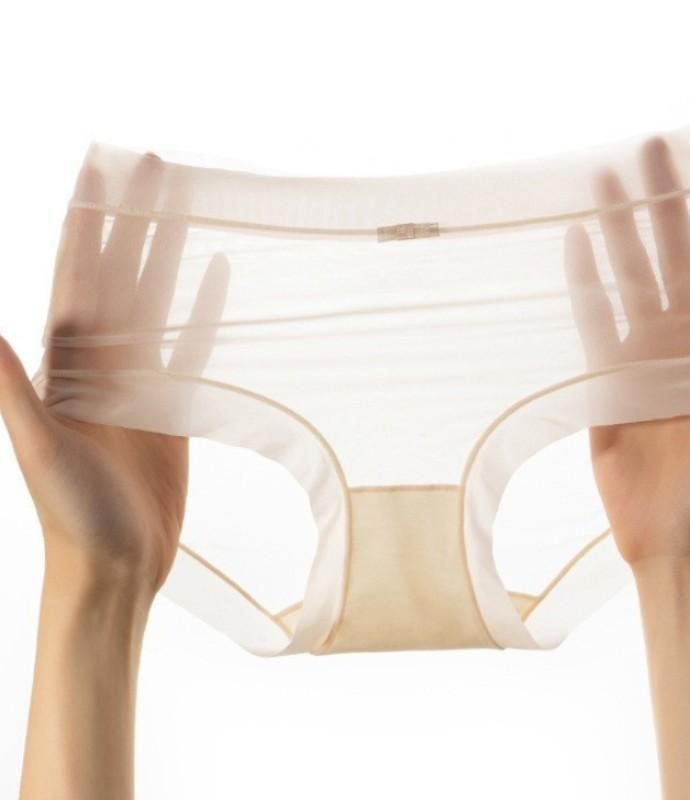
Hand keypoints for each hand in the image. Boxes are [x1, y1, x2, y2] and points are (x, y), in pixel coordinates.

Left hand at [0, 153, 229, 594]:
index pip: (76, 276)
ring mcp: (137, 381)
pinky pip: (191, 345)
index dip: (86, 222)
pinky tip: (217, 278)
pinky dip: (203, 311)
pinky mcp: (171, 403)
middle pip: (119, 275)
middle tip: (155, 169)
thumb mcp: (38, 448)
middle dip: (133, 220)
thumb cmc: (70, 514)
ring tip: (187, 209)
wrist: (113, 564)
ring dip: (169, 255)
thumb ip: (12, 387)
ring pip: (155, 302)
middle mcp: (99, 362)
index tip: (100, 170)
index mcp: (64, 362)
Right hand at [563, 136, 689, 564]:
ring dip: (619, 231)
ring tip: (602, 183)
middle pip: (676, 254)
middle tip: (646, 149)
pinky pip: (593, 320)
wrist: (682, 537)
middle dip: (663, 201)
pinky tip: (574, 245)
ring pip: (632, 278)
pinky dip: (584, 283)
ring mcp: (647, 356)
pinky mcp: (608, 379)